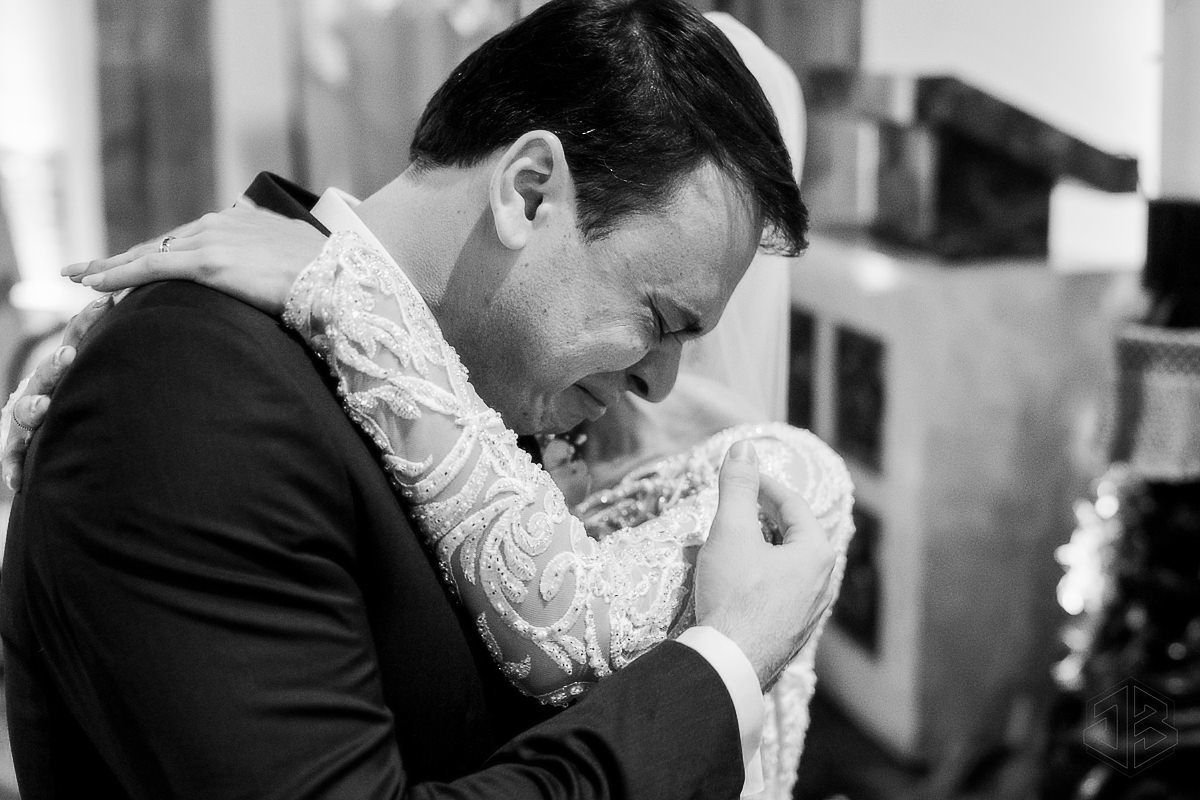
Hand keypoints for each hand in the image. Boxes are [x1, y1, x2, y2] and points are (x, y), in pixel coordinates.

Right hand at [2, 295, 114, 490]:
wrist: (44, 431)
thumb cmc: (81, 397)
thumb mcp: (99, 371)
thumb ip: (122, 348)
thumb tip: (148, 310)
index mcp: (63, 368)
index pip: (75, 339)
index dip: (87, 321)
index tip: (105, 304)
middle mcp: (41, 389)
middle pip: (45, 373)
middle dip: (56, 364)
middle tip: (70, 355)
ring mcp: (27, 417)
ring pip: (26, 410)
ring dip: (33, 407)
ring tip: (42, 407)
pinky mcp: (18, 446)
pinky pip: (12, 457)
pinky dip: (13, 468)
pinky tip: (17, 481)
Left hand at [60, 201, 326, 315]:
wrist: (339, 276)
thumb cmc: (327, 274)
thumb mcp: (297, 256)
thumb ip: (276, 256)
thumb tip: (277, 270)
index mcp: (241, 223)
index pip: (187, 239)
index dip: (157, 252)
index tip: (134, 261)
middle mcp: (220, 225)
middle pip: (160, 243)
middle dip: (121, 257)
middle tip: (86, 268)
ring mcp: (211, 241)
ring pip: (147, 254)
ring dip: (111, 266)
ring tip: (81, 277)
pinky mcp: (207, 263)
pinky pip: (150, 268)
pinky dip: (118, 275)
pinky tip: (93, 284)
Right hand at [694, 440, 835, 689]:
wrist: (729, 663)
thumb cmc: (735, 593)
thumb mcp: (732, 530)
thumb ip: (738, 487)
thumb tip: (743, 448)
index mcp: (818, 553)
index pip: (793, 505)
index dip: (763, 485)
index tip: (739, 476)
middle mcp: (824, 582)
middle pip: (794, 534)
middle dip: (764, 516)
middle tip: (737, 506)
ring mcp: (810, 612)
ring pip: (789, 565)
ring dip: (763, 547)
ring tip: (735, 540)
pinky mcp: (792, 633)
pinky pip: (782, 591)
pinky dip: (762, 575)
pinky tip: (739, 580)